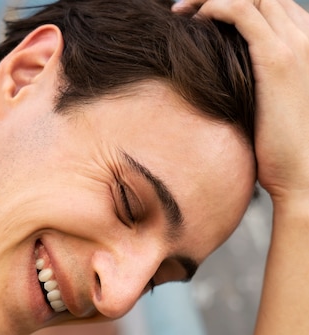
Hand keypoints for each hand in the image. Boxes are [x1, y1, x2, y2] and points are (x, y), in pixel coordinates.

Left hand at [174, 0, 308, 205]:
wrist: (298, 173)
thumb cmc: (277, 147)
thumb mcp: (265, 102)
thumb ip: (251, 77)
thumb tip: (217, 73)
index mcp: (304, 41)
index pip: (266, 0)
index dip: (228, 0)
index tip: (195, 15)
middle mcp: (304, 35)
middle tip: (181, 11)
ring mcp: (294, 43)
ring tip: (181, 14)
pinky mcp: (277, 59)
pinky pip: (242, 10)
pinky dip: (214, 8)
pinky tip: (195, 24)